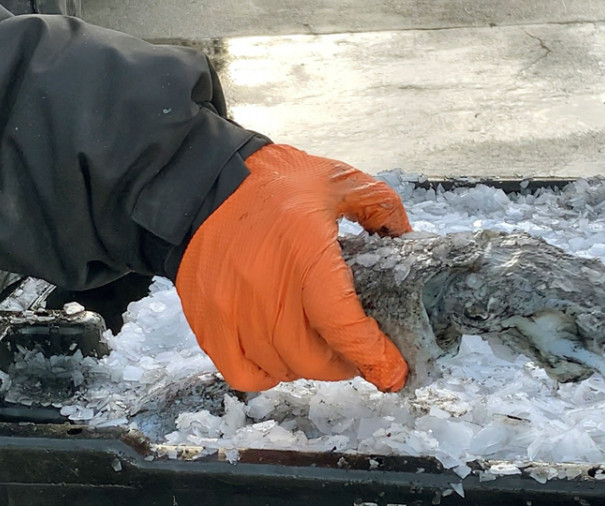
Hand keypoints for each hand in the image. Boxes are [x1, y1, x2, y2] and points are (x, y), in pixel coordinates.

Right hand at [175, 144, 411, 391]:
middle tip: (352, 349)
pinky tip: (278, 354)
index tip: (393, 371)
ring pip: (282, 369)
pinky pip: (242, 374)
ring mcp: (232, 312)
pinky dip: (267, 374)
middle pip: (314, 360)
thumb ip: (380, 205)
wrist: (200, 181)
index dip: (374, 357)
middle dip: (344, 363)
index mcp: (305, 255)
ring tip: (316, 345)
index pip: (344, 327)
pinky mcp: (207, 322)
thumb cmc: (271, 182)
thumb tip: (404, 236)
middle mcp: (267, 290)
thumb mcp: (336, 179)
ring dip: (307, 366)